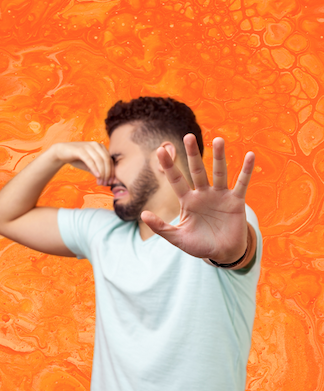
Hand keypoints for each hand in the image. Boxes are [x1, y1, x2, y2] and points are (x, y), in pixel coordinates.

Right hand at [52, 141, 114, 185]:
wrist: (62, 153)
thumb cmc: (78, 159)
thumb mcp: (90, 166)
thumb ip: (99, 170)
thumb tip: (108, 181)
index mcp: (101, 147)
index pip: (110, 160)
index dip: (112, 172)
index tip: (111, 182)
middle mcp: (96, 145)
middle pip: (106, 160)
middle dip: (108, 173)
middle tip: (106, 183)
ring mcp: (88, 146)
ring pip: (99, 160)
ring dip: (102, 173)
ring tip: (101, 182)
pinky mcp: (80, 150)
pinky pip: (90, 160)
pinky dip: (94, 168)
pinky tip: (97, 176)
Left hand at [141, 134, 255, 262]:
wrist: (222, 254)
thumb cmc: (199, 245)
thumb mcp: (177, 237)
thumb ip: (161, 227)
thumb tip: (142, 214)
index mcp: (187, 201)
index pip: (176, 179)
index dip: (169, 166)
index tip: (160, 150)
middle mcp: (203, 194)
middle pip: (196, 170)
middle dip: (192, 154)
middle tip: (188, 136)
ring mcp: (220, 196)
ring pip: (219, 172)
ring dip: (219, 157)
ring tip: (218, 140)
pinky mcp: (236, 201)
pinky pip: (242, 183)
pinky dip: (246, 170)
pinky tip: (249, 155)